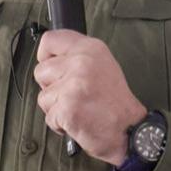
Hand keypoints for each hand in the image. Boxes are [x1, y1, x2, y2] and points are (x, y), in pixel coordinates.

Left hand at [33, 29, 146, 165]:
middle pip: (40, 71)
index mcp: (90, 48)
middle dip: (51, 87)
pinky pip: (49, 117)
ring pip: (43, 96)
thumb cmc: (116, 102)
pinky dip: (60, 124)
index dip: (45, 56)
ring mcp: (73, 85)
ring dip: (56, 108)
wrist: (130, 130)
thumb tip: (49, 59)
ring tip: (78, 108)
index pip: (49, 40)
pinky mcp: (68, 108)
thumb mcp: (102, 64)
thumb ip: (76, 56)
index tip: (53, 68)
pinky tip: (78, 120)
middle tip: (73, 94)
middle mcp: (81, 63)